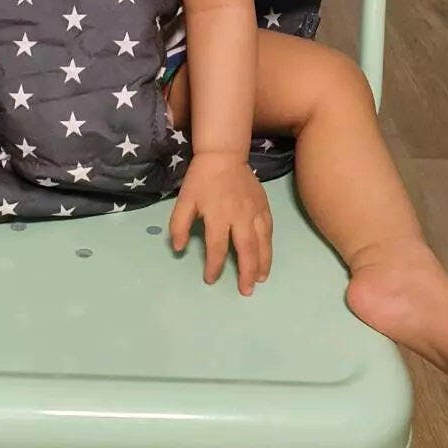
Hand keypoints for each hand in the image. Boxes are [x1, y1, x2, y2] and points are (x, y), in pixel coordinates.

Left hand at [169, 153, 272, 293]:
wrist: (223, 156)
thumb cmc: (201, 180)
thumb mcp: (184, 201)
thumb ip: (179, 225)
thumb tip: (178, 248)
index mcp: (217, 215)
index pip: (217, 247)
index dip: (214, 266)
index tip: (210, 279)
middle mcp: (239, 216)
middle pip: (246, 249)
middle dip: (245, 272)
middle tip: (245, 291)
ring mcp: (255, 211)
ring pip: (262, 243)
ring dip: (262, 264)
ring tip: (259, 280)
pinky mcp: (264, 207)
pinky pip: (269, 231)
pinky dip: (269, 247)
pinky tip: (266, 258)